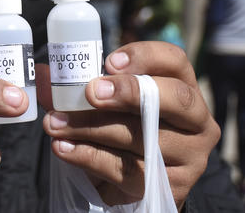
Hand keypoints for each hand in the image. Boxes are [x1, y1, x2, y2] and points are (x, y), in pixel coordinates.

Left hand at [37, 41, 219, 208]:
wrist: (139, 181)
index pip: (175, 61)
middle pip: (175, 98)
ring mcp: (189, 157)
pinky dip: (88, 156)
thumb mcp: (113, 103)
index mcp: (186, 88)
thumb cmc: (125, 128)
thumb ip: (84, 85)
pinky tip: (63, 147)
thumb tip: (45, 75)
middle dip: (130, 92)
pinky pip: (125, 169)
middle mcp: (198, 121)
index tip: (108, 61)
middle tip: (91, 92)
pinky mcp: (170, 187)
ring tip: (55, 123)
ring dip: (92, 127)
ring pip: (141, 137)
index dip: (144, 56)